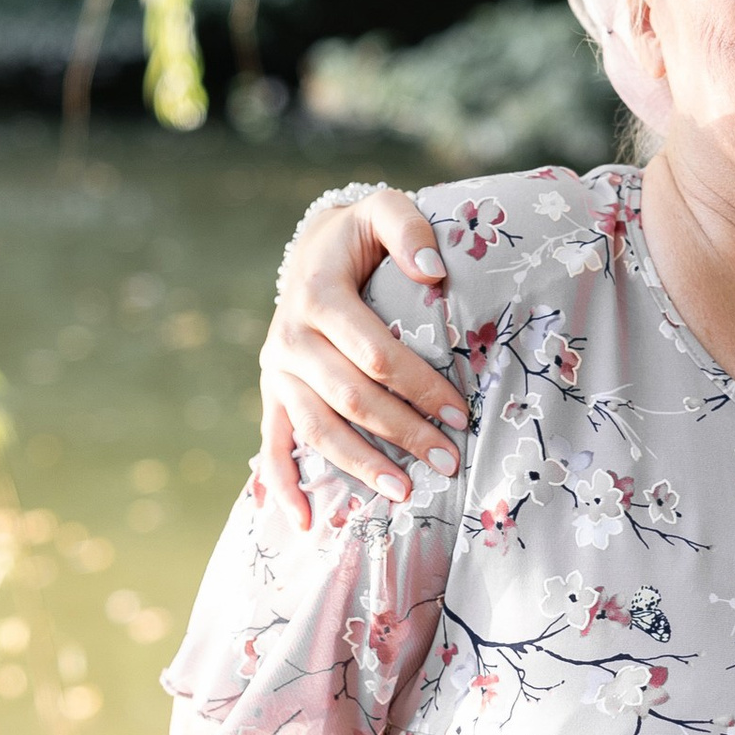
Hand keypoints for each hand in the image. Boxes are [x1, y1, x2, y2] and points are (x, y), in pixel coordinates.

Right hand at [257, 188, 460, 519]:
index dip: (419, 385)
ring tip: (404, 493)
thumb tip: (435, 272)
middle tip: (450, 461)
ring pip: (316, 429)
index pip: (374, 353)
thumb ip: (409, 228)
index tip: (462, 413)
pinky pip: (272, 446)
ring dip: (359, 465)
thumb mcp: (383, 211)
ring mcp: (277, 371)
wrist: (311, 249)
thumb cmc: (360, 236)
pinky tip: (305, 524)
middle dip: (403, 433)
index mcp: (319, 295)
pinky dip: (284, 487)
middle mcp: (290, 338)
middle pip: (350, 398)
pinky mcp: (272, 394)